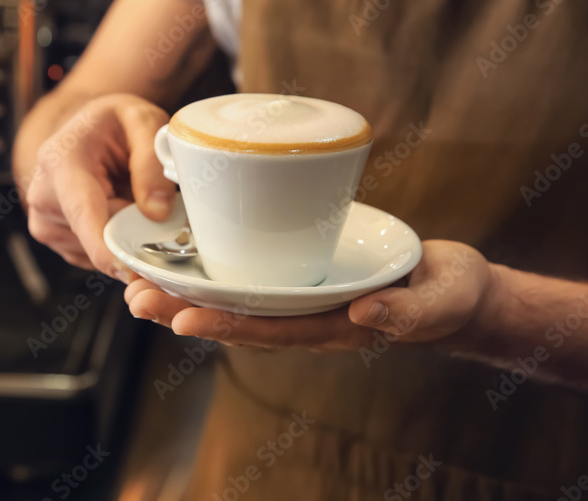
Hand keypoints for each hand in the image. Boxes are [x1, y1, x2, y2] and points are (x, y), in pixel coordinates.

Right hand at [25, 94, 175, 281]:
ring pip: (100, 250)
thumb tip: (156, 213)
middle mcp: (44, 195)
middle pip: (97, 237)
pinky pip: (96, 256)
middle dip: (135, 238)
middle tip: (164, 215)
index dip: (107, 248)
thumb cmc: (114, 123)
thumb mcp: (142, 120)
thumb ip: (152, 162)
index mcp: (60, 160)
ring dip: (126, 238)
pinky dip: (116, 244)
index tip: (131, 272)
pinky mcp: (57, 240)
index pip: (82, 213)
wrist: (88, 129)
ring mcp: (45, 222)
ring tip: (133, 202)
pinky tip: (120, 216)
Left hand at [124, 240, 499, 349]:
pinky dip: (216, 271)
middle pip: (239, 318)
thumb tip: (363, 314)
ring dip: (189, 293)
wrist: (453, 286)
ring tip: (138, 282)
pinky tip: (183, 257)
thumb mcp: (440, 302)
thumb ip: (407, 312)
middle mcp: (309, 316)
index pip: (271, 330)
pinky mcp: (302, 273)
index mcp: (335, 327)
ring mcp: (303, 297)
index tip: (182, 321)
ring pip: (238, 299)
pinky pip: (253, 276)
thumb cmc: (449, 296)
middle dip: (186, 311)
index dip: (225, 326)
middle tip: (135, 299)